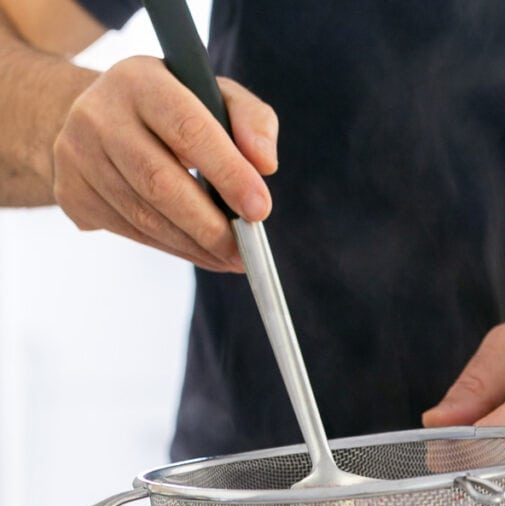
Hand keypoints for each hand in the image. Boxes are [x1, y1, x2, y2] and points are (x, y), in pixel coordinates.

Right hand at [51, 56, 277, 271]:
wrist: (99, 118)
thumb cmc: (173, 110)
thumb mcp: (215, 97)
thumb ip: (252, 121)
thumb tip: (265, 164)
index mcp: (139, 80)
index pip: (188, 129)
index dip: (228, 173)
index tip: (260, 210)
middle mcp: (98, 115)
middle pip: (160, 183)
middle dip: (211, 226)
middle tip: (247, 252)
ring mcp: (77, 156)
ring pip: (145, 217)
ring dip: (195, 247)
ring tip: (231, 259)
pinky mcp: (72, 193)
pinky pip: (131, 233)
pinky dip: (174, 249)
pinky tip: (201, 253)